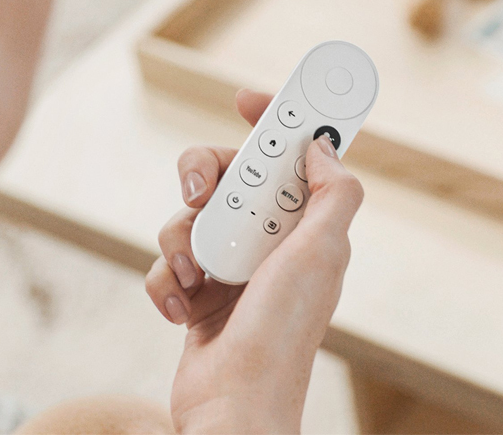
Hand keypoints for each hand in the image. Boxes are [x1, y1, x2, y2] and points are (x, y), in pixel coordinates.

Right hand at [146, 89, 363, 433]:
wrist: (235, 402)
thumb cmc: (281, 333)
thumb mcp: (323, 253)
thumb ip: (335, 193)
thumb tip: (323, 147)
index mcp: (307, 228)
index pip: (292, 159)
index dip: (273, 122)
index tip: (245, 99)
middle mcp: (269, 243)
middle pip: (226, 175)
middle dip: (204, 176)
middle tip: (200, 192)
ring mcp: (230, 267)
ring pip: (188, 217)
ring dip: (181, 243)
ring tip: (195, 277)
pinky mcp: (196, 293)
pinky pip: (166, 262)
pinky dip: (167, 282)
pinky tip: (184, 310)